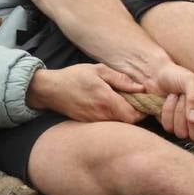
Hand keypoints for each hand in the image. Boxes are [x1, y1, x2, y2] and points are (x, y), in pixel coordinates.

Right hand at [25, 63, 146, 123]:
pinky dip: (112, 117)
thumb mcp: (99, 70)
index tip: (142, 100)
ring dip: (123, 115)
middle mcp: (102, 115)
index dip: (142, 110)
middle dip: (134, 113)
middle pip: (128, 122)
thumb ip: (120, 79)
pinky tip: (107, 106)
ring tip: (120, 102)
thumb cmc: (75, 76)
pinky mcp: (89, 124)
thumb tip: (140, 88)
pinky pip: (107, 124)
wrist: (50, 89)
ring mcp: (95, 122)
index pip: (134, 115)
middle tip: (133, 100)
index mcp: (107, 100)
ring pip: (118, 124)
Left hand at [145, 64, 193, 142]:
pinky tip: (169, 99)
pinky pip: (169, 127)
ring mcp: (184, 125)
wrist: (157, 74)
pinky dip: (167, 111)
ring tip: (177, 96)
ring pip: (182, 133)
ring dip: (177, 112)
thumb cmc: (178, 75)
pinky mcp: (170, 125)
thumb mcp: (190, 81)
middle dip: (190, 121)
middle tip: (185, 100)